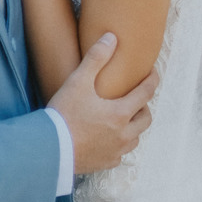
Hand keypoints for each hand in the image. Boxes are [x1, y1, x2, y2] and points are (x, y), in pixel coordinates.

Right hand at [49, 33, 157, 175]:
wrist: (48, 149)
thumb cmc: (63, 114)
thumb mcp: (78, 82)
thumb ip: (96, 58)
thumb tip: (111, 37)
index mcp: (120, 113)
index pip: (146, 93)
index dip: (151, 80)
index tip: (153, 73)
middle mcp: (123, 135)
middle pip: (145, 119)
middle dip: (144, 107)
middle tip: (136, 98)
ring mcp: (115, 152)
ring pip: (135, 139)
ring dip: (133, 127)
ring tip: (124, 118)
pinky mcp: (105, 163)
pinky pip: (120, 155)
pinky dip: (119, 146)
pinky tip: (110, 140)